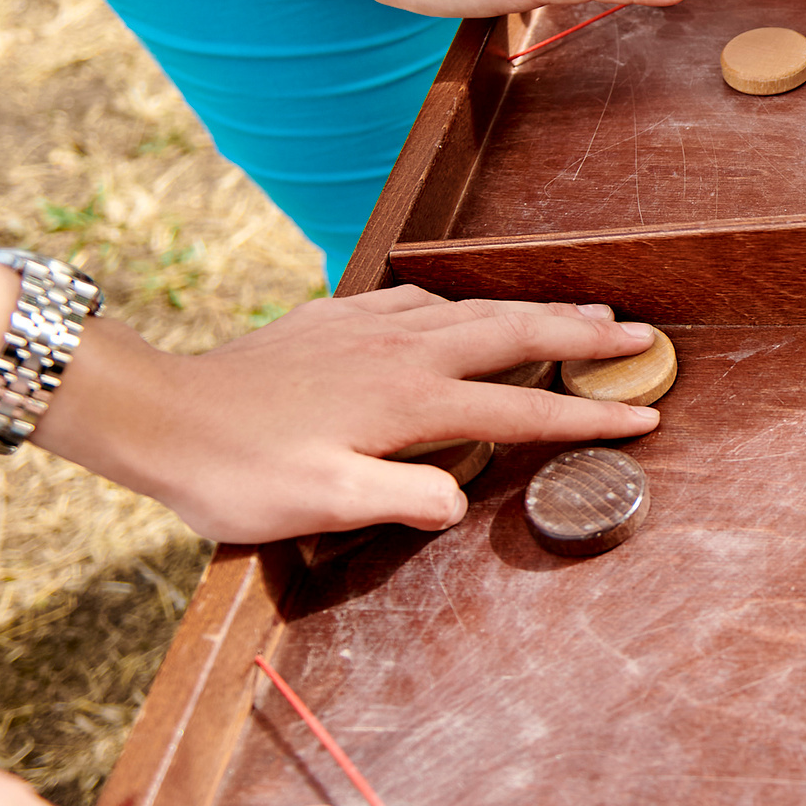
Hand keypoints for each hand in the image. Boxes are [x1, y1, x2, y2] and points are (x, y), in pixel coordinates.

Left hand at [40, 292, 667, 542]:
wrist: (158, 414)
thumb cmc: (237, 472)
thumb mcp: (319, 504)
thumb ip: (399, 499)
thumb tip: (460, 501)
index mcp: (411, 401)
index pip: (523, 410)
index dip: (588, 418)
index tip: (647, 419)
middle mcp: (404, 352)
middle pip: (518, 334)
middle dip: (587, 336)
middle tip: (644, 336)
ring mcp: (371, 326)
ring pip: (478, 310)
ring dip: (539, 312)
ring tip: (586, 313)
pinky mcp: (338, 317)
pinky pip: (425, 300)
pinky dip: (469, 304)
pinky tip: (467, 310)